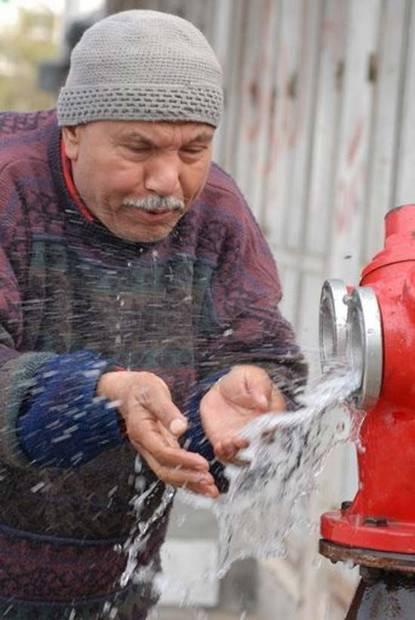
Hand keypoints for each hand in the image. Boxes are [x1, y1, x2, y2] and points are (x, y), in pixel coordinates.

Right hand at [97, 371, 218, 497]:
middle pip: (164, 470)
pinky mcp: (160, 447)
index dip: (183, 460)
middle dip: (187, 478)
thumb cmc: (140, 388)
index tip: (202, 464)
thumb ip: (167, 410)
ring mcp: (152, 448)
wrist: (128, 390)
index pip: (163, 452)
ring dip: (189, 483)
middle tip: (208, 483)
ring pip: (168, 473)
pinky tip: (201, 482)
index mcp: (142, 431)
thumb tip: (180, 428)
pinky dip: (186, 476)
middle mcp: (145, 444)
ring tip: (210, 490)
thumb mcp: (154, 392)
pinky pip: (172, 466)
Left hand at [200, 365, 285, 463]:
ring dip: (236, 453)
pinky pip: (227, 454)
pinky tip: (219, 446)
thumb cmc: (242, 381)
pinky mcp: (227, 443)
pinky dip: (223, 454)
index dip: (268, 431)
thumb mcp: (252, 376)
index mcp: (271, 414)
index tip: (261, 430)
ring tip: (227, 443)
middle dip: (251, 446)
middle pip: (260, 445)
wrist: (221, 389)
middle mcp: (259, 431)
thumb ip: (259, 386)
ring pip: (244, 453)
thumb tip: (263, 402)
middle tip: (242, 440)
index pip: (275, 427)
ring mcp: (243, 439)